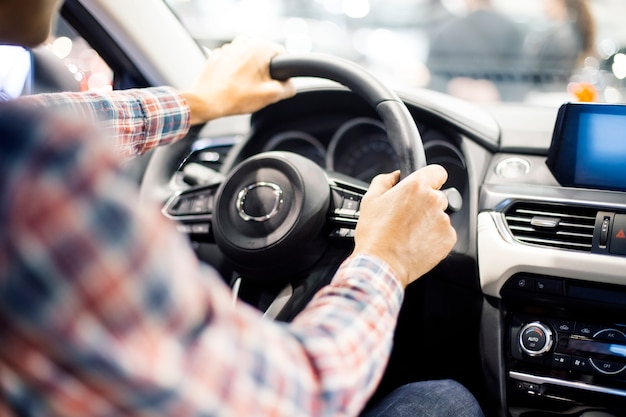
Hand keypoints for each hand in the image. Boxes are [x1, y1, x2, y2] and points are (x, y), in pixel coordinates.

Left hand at [181, 37, 295, 124]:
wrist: (205, 101)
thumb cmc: (234, 97)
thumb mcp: (270, 96)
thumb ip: (287, 88)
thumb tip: (290, 85)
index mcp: (259, 47)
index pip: (283, 55)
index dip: (283, 72)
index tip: (277, 84)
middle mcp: (244, 42)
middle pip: (265, 58)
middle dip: (265, 73)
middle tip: (259, 90)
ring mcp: (229, 47)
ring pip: (250, 60)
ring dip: (251, 73)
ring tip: (244, 89)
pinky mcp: (219, 55)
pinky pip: (235, 62)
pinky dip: (237, 73)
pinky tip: (233, 86)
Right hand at [353, 165, 456, 287]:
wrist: (382, 264)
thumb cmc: (375, 234)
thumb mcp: (370, 200)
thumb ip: (384, 181)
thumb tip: (394, 176)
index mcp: (416, 187)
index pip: (437, 171)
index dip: (430, 178)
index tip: (425, 186)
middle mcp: (434, 201)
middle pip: (437, 195)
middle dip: (425, 203)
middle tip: (408, 216)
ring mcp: (443, 221)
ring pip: (440, 215)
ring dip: (429, 221)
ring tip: (410, 233)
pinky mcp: (448, 239)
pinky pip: (444, 233)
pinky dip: (434, 237)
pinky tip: (417, 242)